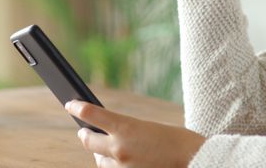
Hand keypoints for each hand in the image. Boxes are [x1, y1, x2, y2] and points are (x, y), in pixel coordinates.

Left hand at [65, 100, 205, 167]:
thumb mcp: (149, 128)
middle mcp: (119, 148)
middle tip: (83, 131)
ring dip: (101, 155)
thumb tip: (112, 136)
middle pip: (88, 142)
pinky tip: (119, 163)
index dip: (78, 108)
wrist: (194, 162)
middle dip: (85, 135)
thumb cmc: (177, 141)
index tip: (71, 104)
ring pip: (100, 161)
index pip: (92, 114)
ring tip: (104, 150)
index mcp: (126, 127)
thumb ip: (127, 131)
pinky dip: (115, 167)